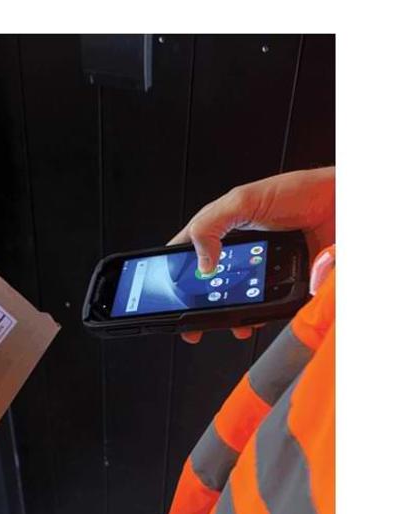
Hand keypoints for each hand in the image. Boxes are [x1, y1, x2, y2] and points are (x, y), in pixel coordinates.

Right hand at [168, 167, 334, 343]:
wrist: (345, 204)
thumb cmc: (301, 191)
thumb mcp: (244, 200)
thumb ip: (212, 224)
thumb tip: (200, 261)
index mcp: (225, 229)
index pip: (191, 252)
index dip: (176, 272)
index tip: (168, 290)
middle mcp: (243, 252)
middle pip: (211, 283)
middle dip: (199, 304)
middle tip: (191, 320)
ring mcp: (264, 271)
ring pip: (237, 300)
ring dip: (227, 315)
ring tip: (222, 321)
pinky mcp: (287, 286)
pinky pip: (266, 308)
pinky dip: (257, 317)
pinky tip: (251, 319)